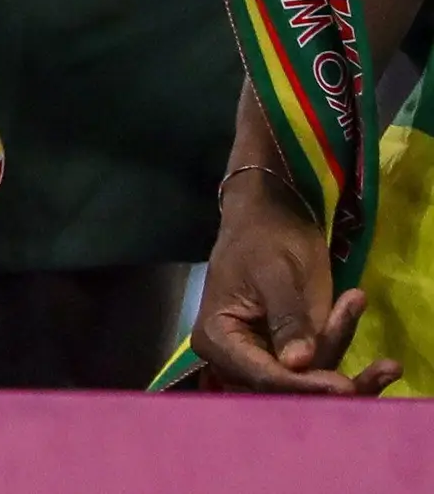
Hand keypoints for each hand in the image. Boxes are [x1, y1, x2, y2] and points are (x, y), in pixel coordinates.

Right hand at [195, 171, 400, 393]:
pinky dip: (349, 354)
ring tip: (388, 362)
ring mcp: (263, 356)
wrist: (270, 216)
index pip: (262, 374)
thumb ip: (287, 318)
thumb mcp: (276, 273)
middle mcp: (236, 357)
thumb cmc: (265, 238)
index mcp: (218, 337)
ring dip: (353, 370)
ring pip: (309, 383)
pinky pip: (320, 368)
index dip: (304, 384)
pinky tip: (380, 353)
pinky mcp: (289, 353)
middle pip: (287, 388)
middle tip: (382, 373)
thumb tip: (298, 362)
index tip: (346, 386)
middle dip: (334, 383)